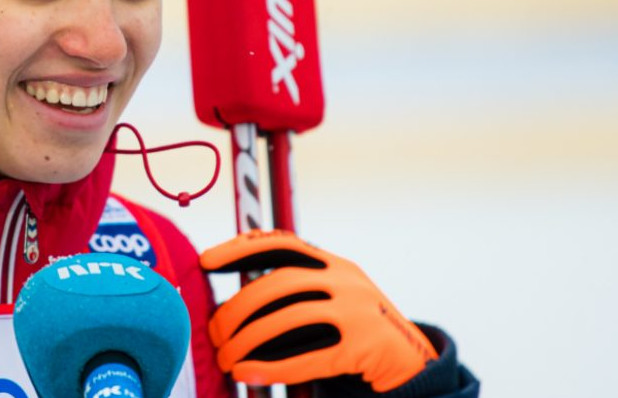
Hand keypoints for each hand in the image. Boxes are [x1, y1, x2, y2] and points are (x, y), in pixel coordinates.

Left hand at [199, 230, 436, 391]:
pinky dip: (271, 367)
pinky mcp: (364, 348)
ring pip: (288, 319)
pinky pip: (309, 358)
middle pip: (277, 284)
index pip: (281, 243)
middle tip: (214, 333)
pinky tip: (246, 374)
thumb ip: (293, 294)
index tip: (205, 262)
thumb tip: (230, 306)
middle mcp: (346, 280)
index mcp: (334, 264)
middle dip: (237, 309)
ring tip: (225, 359)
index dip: (240, 249)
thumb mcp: (330, 300)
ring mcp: (358, 311)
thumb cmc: (353, 333)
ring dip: (247, 341)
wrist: (411, 362)